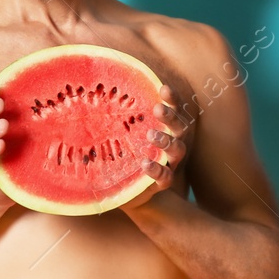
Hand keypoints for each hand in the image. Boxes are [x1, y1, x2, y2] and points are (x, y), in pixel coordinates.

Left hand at [121, 85, 189, 211]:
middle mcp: (173, 144)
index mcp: (166, 129)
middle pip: (180, 128)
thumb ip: (119, 118)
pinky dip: (157, 169)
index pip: (174, 110)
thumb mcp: (124, 134)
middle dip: (170, 117)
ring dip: (166, 140)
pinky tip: (144, 163)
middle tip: (157, 109)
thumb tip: (98, 90)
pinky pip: (166, 176)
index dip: (172, 99)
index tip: (163, 87)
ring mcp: (170, 163)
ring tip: (150, 134)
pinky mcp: (163, 182)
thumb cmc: (128, 153)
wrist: (134, 190)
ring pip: (178, 150)